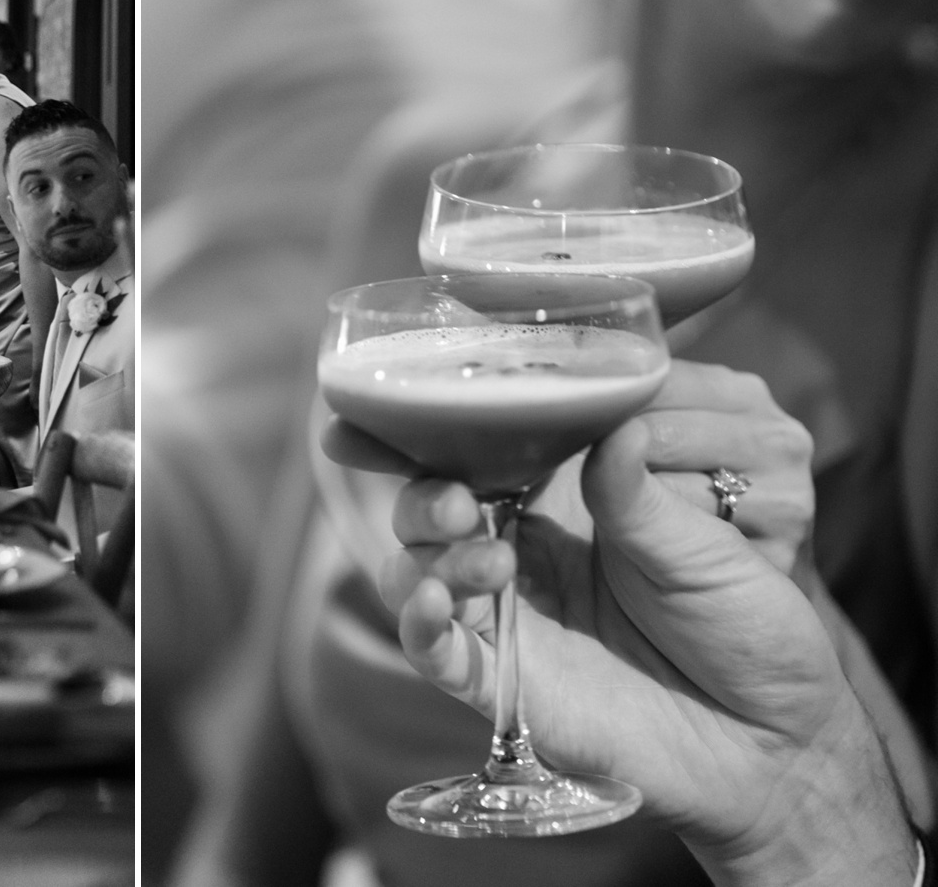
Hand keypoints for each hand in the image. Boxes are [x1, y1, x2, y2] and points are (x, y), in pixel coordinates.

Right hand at [334, 362, 912, 884]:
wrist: (775, 735)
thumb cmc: (746, 623)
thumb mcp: (705, 546)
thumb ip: (641, 493)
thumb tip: (614, 428)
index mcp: (560, 501)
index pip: (473, 450)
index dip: (418, 429)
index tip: (368, 409)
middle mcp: (518, 549)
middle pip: (427, 507)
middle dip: (423, 494)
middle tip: (460, 500)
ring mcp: (505, 616)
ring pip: (417, 571)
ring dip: (429, 555)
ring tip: (489, 560)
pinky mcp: (502, 682)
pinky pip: (437, 651)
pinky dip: (419, 625)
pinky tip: (433, 604)